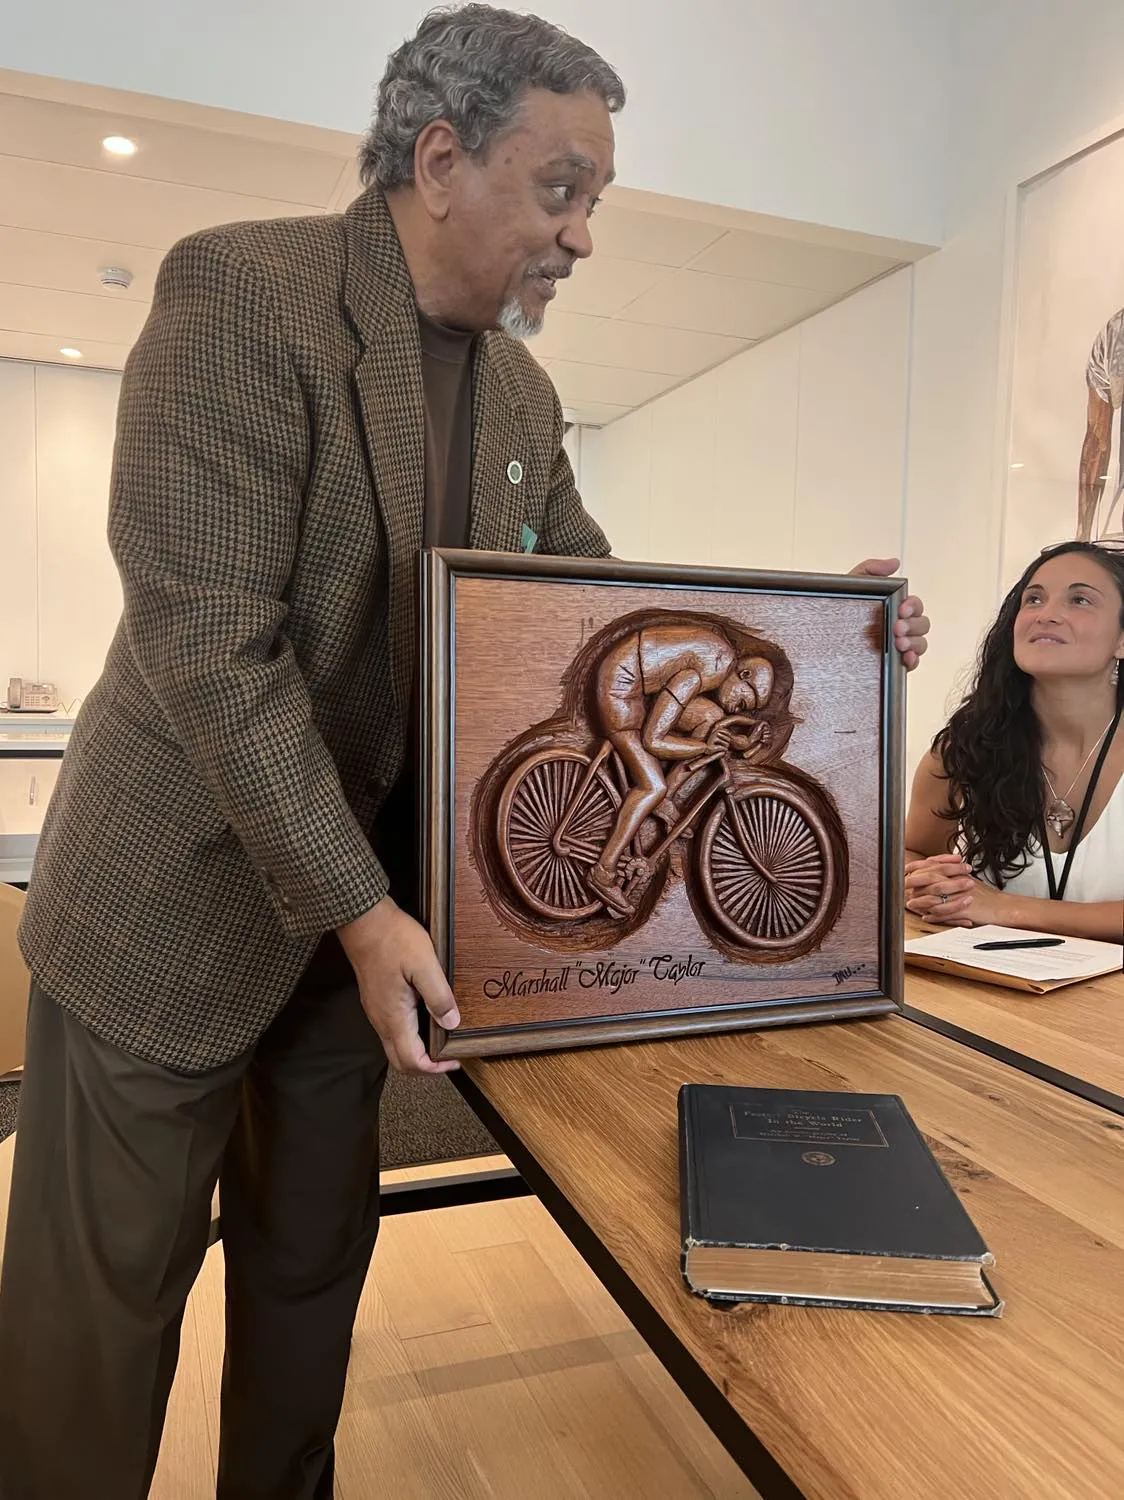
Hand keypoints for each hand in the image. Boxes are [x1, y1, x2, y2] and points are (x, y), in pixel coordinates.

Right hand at [337, 896, 460, 1073]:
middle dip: (425, 1067)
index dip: (435, 1069)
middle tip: (448, 1057)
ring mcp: (375, 1011)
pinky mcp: (375, 999)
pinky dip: (409, 1036)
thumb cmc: (392, 939)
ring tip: (441, 1040)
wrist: (364, 920)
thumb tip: (452, 1024)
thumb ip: (439, 997)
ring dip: (417, 1051)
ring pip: (394, 1046)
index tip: (455, 1061)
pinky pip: (391, 1029)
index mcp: (394, 1017)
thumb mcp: (425, 965)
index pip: (411, 1061)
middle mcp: (381, 1020)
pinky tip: (425, 1019)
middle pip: (400, 1061)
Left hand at [849, 557, 928, 670]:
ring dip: (915, 642)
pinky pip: (912, 663)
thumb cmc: (839, 609)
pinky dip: (913, 659)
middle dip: (913, 625)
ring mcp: (898, 645)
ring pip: (921, 643)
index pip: (914, 605)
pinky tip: (906, 656)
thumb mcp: (852, 584)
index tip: (901, 608)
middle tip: (896, 627)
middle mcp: (900, 626)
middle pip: (922, 624)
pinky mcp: (893, 663)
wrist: (822, 636)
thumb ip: (871, 570)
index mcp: (895, 607)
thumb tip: (894, 563)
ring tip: (898, 642)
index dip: (913, 605)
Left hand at [905, 853, 1006, 927]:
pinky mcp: (964, 910)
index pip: (934, 867)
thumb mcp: (968, 880)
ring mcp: (960, 897)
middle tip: (903, 888)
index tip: (906, 872)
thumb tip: (934, 872)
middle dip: (915, 884)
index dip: (918, 869)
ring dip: (921, 902)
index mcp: (957, 874)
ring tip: (911, 905)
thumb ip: (951, 876)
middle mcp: (958, 883)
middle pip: (931, 880)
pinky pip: (946, 914)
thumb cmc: (986, 895)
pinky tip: (926, 917)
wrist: (1002, 907)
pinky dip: (934, 916)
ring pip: (935, 897)